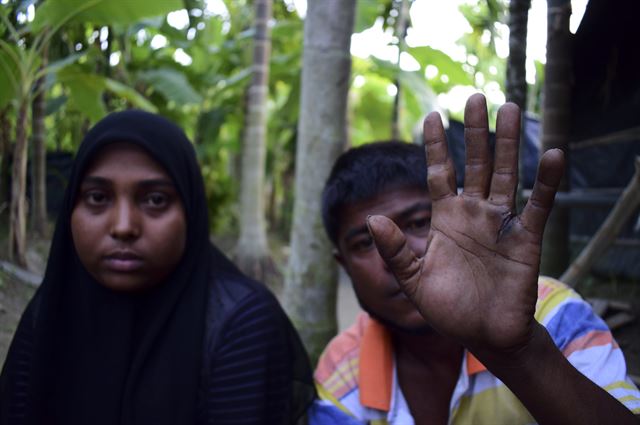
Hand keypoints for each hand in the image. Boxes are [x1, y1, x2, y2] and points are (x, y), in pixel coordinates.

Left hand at [367, 93, 564, 358]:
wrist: (483, 335)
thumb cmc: (447, 308)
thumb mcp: (413, 280)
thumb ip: (394, 251)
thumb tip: (373, 219)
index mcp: (445, 219)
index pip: (439, 172)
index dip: (435, 145)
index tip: (431, 114)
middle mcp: (473, 213)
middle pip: (473, 163)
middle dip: (473, 131)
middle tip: (474, 97)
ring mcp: (500, 223)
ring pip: (504, 174)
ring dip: (507, 143)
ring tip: (509, 107)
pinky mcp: (526, 238)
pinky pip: (538, 205)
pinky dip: (546, 182)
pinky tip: (553, 154)